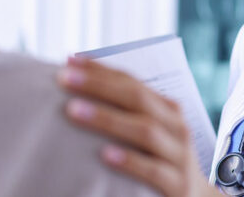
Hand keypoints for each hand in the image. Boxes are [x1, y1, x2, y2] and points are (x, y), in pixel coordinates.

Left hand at [57, 57, 222, 196]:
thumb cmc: (162, 163)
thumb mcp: (151, 133)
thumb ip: (126, 114)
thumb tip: (79, 89)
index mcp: (167, 109)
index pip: (132, 81)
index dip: (101, 69)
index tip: (69, 60)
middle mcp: (176, 127)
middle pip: (136, 98)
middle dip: (98, 85)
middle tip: (64, 78)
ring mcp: (180, 156)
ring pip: (144, 130)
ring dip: (107, 118)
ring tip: (74, 110)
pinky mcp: (178, 186)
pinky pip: (153, 171)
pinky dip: (129, 161)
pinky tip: (105, 154)